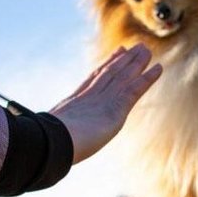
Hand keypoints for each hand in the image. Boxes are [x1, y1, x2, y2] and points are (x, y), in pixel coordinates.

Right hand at [49, 43, 160, 163]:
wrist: (51, 144)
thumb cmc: (47, 146)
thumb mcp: (51, 138)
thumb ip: (54, 136)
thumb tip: (39, 149)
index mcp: (74, 103)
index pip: (94, 80)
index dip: (106, 66)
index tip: (116, 53)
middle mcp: (90, 97)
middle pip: (110, 74)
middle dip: (123, 60)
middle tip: (135, 47)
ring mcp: (103, 101)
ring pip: (123, 77)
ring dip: (136, 63)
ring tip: (146, 50)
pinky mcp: (115, 108)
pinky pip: (134, 90)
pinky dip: (147, 78)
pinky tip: (159, 68)